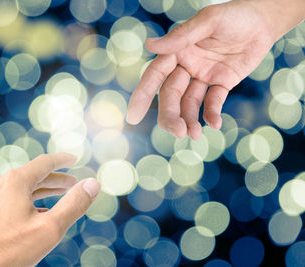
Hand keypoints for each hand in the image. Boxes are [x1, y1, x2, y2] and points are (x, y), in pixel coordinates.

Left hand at [0, 153, 100, 266]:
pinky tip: (36, 213)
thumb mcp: (50, 228)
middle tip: (73, 183)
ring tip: (58, 195)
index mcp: (16, 181)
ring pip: (23, 187)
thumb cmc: (7, 250)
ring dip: (43, 190)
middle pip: (35, 175)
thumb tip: (93, 183)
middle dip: (56, 179)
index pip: (45, 162)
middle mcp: (1, 183)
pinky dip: (30, 200)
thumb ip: (74, 204)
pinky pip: (12, 198)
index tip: (74, 158)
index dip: (63, 160)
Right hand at [126, 0, 303, 139]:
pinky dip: (211, 114)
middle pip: (171, 95)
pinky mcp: (221, 83)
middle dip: (171, 115)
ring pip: (189, 102)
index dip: (142, 95)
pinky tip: (215, 124)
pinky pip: (213, 101)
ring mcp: (203, 75)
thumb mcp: (208, 21)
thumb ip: (181, 36)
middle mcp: (186, 65)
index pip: (155, 76)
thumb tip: (150, 45)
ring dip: (189, 119)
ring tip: (194, 135)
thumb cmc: (234, 14)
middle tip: (178, 132)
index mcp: (177, 51)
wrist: (264, 19)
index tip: (132, 117)